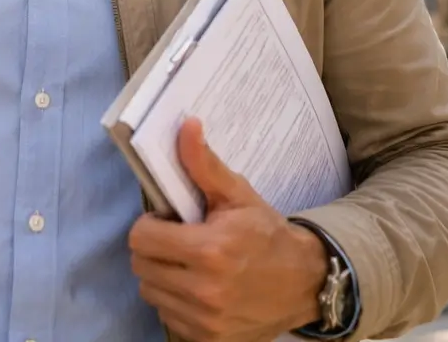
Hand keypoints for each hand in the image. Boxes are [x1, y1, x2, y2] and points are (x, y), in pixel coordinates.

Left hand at [128, 118, 328, 341]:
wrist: (306, 282)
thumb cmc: (266, 233)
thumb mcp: (238, 195)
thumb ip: (204, 165)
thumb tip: (186, 126)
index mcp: (210, 250)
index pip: (142, 238)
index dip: (151, 225)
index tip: (170, 222)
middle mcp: (205, 290)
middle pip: (141, 266)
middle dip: (154, 249)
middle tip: (178, 241)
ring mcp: (207, 320)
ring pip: (151, 292)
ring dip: (162, 276)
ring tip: (189, 264)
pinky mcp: (210, 340)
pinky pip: (168, 317)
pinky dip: (176, 302)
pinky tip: (198, 289)